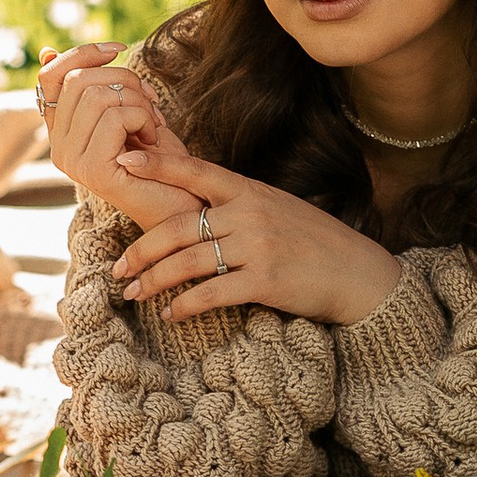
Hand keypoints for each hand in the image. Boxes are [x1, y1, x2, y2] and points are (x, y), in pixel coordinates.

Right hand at [37, 41, 189, 211]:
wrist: (182, 206)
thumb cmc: (159, 161)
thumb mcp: (124, 114)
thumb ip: (95, 88)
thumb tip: (47, 51)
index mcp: (62, 133)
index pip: (51, 77)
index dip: (83, 53)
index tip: (118, 49)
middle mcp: (59, 149)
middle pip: (79, 79)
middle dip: (125, 80)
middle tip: (151, 104)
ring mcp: (73, 161)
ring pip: (99, 96)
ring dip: (138, 103)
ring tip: (153, 126)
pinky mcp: (94, 170)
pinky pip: (116, 117)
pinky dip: (144, 119)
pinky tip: (153, 140)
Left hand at [112, 146, 404, 327]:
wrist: (359, 273)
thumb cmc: (314, 244)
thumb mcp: (276, 210)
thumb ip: (238, 207)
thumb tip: (195, 211)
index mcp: (250, 190)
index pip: (195, 170)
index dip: (157, 165)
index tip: (123, 162)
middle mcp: (250, 212)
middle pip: (178, 226)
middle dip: (141, 249)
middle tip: (117, 268)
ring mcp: (258, 245)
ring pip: (187, 261)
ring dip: (153, 280)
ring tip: (133, 293)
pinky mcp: (265, 280)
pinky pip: (211, 293)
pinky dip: (184, 305)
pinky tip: (170, 314)